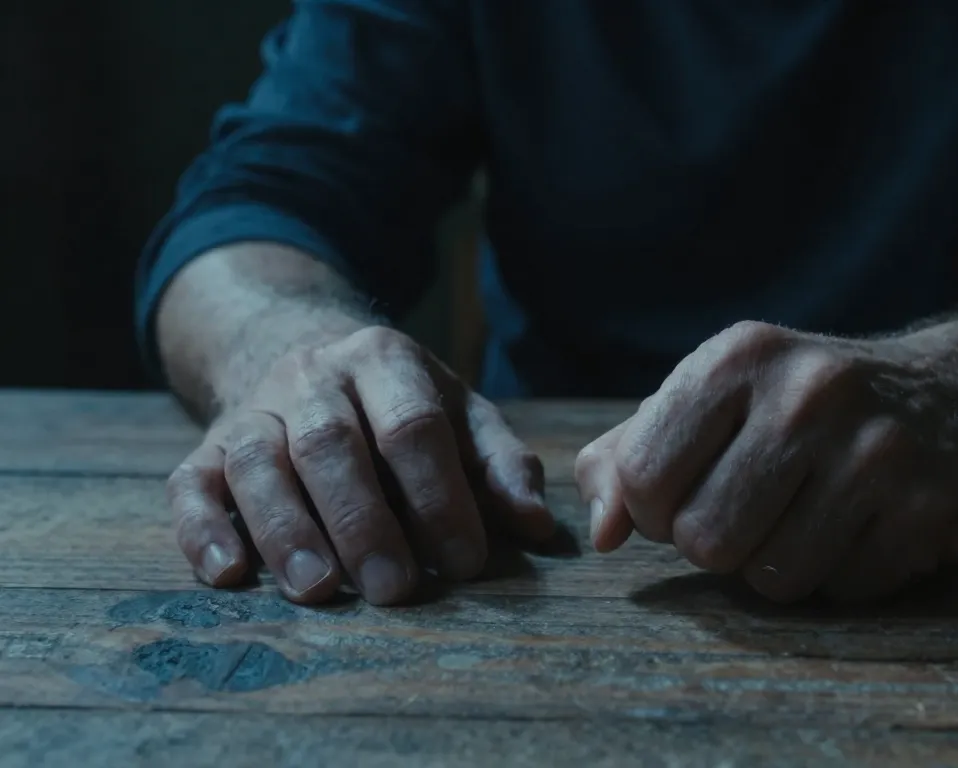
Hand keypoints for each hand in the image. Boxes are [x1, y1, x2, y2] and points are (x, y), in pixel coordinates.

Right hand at [168, 326, 552, 604]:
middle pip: (330, 442)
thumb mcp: (461, 414)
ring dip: (286, 530)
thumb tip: (536, 524)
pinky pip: (190, 484)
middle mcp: (312, 376)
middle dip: (363, 520)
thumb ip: (501, 465)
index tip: (465, 561)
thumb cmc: (400, 406)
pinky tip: (228, 575)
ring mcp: (252, 410)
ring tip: (317, 589)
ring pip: (257, 462)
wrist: (305, 355)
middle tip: (395, 588)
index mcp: (385, 359)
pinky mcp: (205, 448)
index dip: (440, 494)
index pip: (412, 424)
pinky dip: (202, 530)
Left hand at [575, 321, 957, 602]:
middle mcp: (809, 394)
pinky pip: (841, 590)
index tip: (684, 494)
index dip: (652, 508)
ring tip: (807, 514)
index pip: (642, 476)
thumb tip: (602, 532)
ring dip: (776, 564)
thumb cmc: (798, 404)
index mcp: (738, 357)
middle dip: (716, 542)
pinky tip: (861, 524)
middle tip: (751, 509)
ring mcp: (876, 449)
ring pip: (773, 578)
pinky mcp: (928, 505)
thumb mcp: (712, 397)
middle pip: (704, 540)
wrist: (948, 389)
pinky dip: (840, 573)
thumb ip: (630, 454)